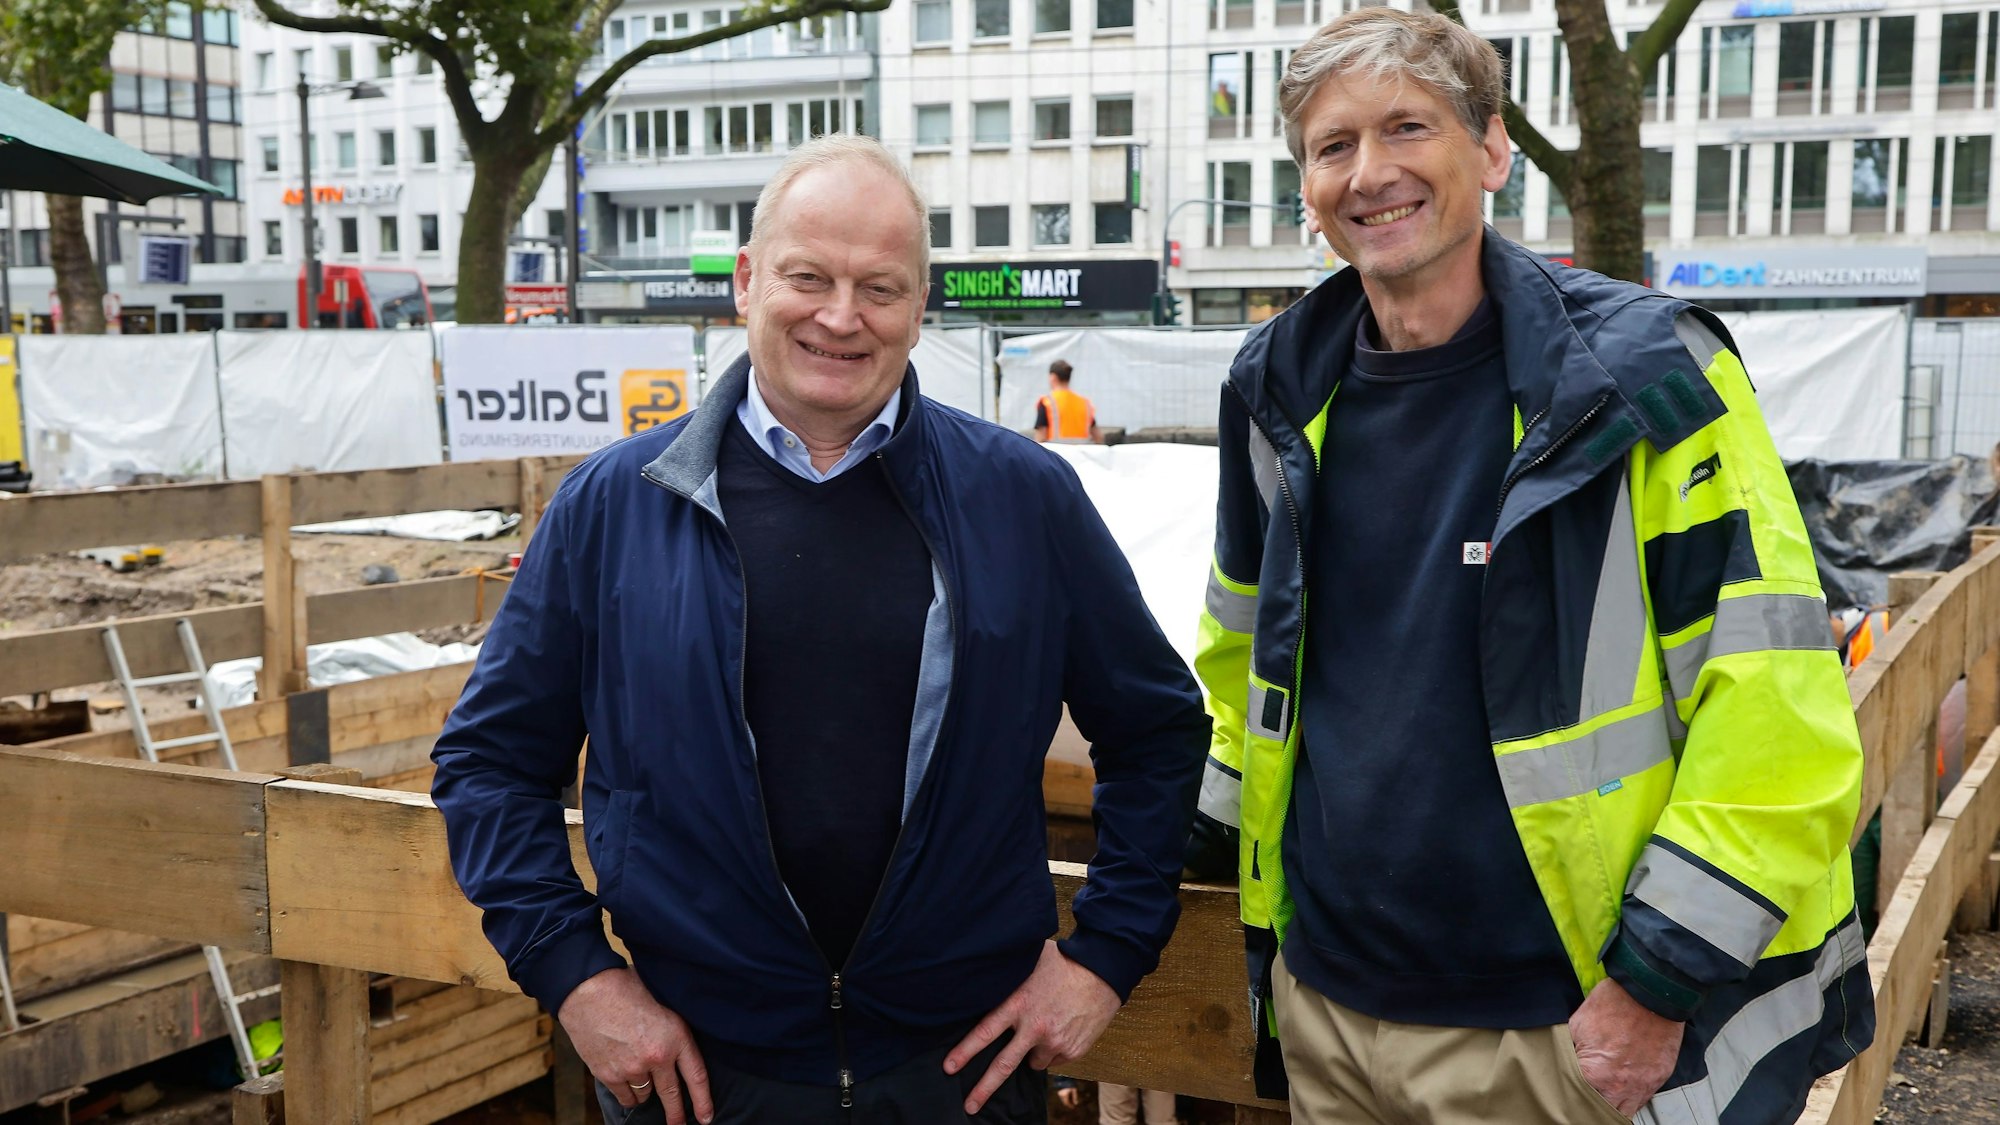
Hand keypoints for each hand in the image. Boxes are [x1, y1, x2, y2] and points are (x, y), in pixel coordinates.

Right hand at [557, 967, 713, 1124]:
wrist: (589, 990)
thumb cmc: (626, 989)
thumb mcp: (663, 1005)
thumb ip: (673, 1032)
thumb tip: (678, 1052)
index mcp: (676, 1036)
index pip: (697, 1076)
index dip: (703, 1100)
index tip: (706, 1117)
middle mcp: (657, 1057)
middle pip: (672, 1095)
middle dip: (677, 1115)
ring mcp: (632, 1068)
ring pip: (645, 1095)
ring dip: (645, 1090)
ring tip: (638, 1072)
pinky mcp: (609, 1075)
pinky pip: (625, 1097)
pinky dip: (627, 1092)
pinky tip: (625, 1079)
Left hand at [944, 941, 1121, 1113]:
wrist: (1103, 971)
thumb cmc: (1064, 961)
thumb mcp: (1029, 963)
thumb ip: (1008, 979)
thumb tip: (984, 978)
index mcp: (1019, 1004)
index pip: (985, 1032)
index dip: (964, 1052)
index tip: (948, 1067)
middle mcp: (1034, 1027)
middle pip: (1003, 1065)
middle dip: (983, 1089)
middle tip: (969, 1105)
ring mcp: (1054, 1041)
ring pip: (1033, 1062)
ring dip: (1032, 1052)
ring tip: (1044, 1027)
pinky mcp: (1073, 1050)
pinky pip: (1055, 1058)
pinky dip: (1054, 1049)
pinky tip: (1063, 1027)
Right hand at [1055, 1085, 1080, 1108]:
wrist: (1064, 1078)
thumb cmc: (1070, 1084)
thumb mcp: (1074, 1090)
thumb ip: (1075, 1097)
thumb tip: (1076, 1104)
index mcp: (1064, 1096)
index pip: (1067, 1103)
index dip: (1070, 1106)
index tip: (1073, 1107)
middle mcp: (1061, 1095)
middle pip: (1064, 1102)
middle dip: (1068, 1104)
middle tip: (1072, 1105)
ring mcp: (1059, 1093)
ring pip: (1063, 1100)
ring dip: (1067, 1101)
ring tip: (1071, 1101)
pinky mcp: (1059, 1091)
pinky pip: (1062, 1097)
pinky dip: (1065, 1098)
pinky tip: (1068, 1097)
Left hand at [1569, 978, 1683, 1115]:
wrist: (1650, 992)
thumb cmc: (1615, 1003)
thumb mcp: (1576, 1025)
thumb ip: (1567, 1050)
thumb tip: (1560, 1060)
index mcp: (1594, 1075)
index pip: (1574, 1099)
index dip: (1567, 1094)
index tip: (1564, 1090)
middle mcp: (1620, 1087)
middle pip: (1599, 1112)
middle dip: (1588, 1106)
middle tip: (1581, 1096)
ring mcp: (1642, 1086)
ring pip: (1623, 1113)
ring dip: (1610, 1106)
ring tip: (1600, 1097)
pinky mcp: (1658, 1079)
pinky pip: (1641, 1101)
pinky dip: (1630, 1099)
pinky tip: (1620, 1090)